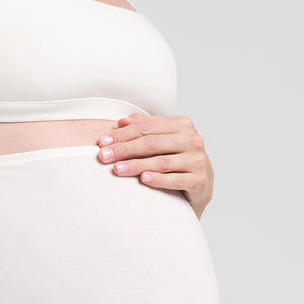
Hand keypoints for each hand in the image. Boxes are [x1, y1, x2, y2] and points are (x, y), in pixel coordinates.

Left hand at [97, 115, 213, 216]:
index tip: (102, 143)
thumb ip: (144, 127)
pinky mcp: (199, 180)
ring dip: (137, 166)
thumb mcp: (162, 138)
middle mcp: (192, 140)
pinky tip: (143, 179)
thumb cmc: (176, 157)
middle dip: (125, 150)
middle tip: (104, 157)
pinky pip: (175, 180)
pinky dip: (158, 180)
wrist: (201, 181)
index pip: (146, 128)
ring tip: (117, 169)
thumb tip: (122, 121)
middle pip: (152, 144)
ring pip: (162, 162)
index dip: (123, 135)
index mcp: (182, 124)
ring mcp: (198, 160)